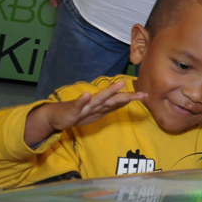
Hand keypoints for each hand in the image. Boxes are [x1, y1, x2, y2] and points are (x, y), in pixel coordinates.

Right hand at [24, 80, 146, 146]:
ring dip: (108, 92)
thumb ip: (109, 107)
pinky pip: (77, 105)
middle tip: (142, 94)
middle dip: (127, 96)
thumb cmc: (76, 114)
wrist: (55, 117)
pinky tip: (86, 95)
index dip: (131, 98)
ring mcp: (84, 106)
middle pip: (113, 99)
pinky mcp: (72, 110)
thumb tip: (125, 101)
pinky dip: (82, 100)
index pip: (119, 101)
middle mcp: (94, 103)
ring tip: (119, 85)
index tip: (145, 95)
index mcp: (100, 105)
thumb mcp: (95, 113)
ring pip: (98, 99)